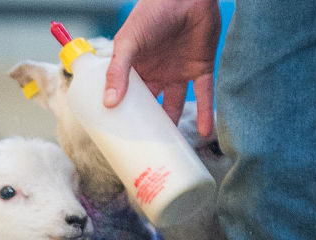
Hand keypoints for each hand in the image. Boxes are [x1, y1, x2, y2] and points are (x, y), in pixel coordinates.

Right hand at [104, 0, 220, 135]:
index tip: (120, 138)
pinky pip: (205, 95)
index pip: (127, 96)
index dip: (125, 115)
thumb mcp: (129, 42)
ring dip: (177, 125)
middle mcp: (157, 72)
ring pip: (177, 104)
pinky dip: (207, 113)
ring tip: (174, 148)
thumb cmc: (153, 11)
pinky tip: (206, 132)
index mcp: (137, 66)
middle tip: (147, 150)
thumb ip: (118, 71)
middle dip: (150, 126)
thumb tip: (108, 103)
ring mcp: (179, 71)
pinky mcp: (202, 69)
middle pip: (152, 105)